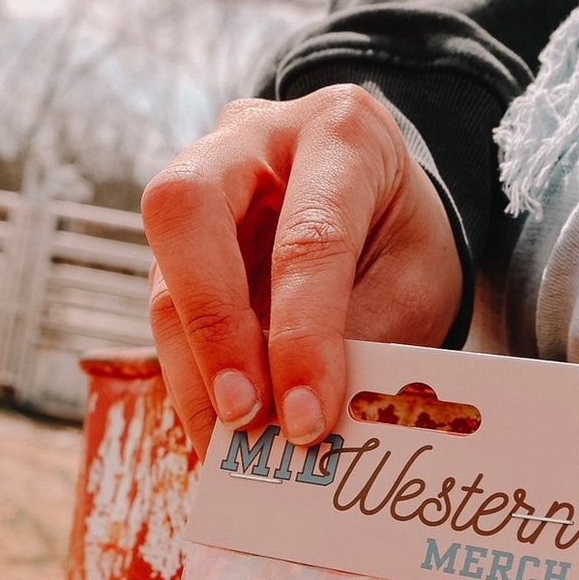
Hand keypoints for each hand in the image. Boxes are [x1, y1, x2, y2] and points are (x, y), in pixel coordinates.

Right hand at [143, 84, 462, 454]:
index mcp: (339, 132)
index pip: (307, 238)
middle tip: (242, 417)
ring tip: (228, 447)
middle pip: (187, 212)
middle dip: (211, 327)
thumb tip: (302, 423)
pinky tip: (215, 429)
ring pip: (164, 275)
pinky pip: (166, 311)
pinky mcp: (176, 244)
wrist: (384, 210)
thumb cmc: (403, 240)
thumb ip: (362, 337)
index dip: (302, 337)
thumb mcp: (414, 282)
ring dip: (193, 372)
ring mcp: (202, 187)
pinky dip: (190, 377)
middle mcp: (252, 139)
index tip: (305, 422)